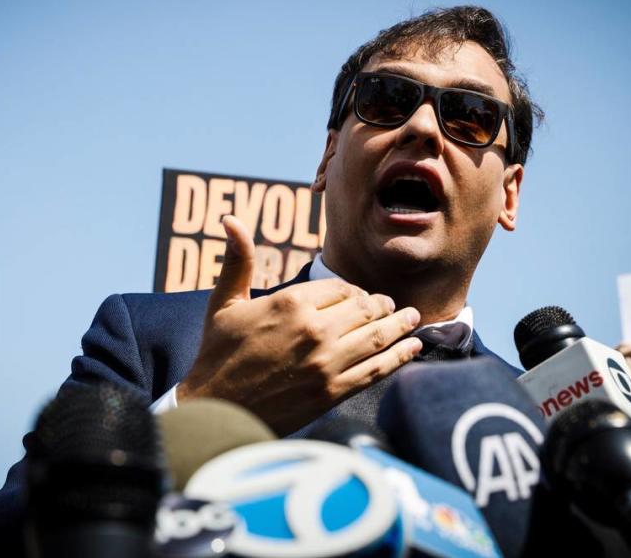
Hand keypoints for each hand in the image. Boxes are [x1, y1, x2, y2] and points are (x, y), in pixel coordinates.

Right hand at [178, 215, 421, 434]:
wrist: (216, 410)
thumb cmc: (217, 354)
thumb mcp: (224, 302)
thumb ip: (238, 260)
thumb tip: (231, 220)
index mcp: (291, 302)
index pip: (341, 288)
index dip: (355, 291)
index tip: (361, 296)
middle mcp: (314, 330)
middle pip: (364, 310)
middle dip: (383, 305)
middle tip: (393, 305)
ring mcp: (326, 362)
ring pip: (377, 337)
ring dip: (400, 326)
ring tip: (413, 319)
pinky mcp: (332, 392)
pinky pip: (376, 370)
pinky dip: (400, 357)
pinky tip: (414, 348)